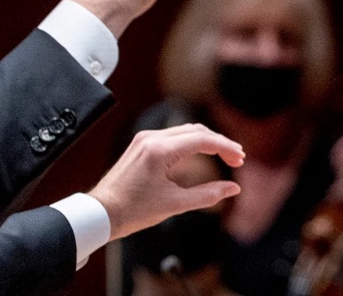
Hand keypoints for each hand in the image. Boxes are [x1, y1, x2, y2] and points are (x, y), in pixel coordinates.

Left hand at [88, 123, 243, 240]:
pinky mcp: (141, 145)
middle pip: (195, 131)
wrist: (102, 211)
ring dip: (206, 141)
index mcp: (159, 150)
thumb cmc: (133, 210)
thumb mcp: (175, 204)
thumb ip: (208, 195)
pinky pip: (171, 137)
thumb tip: (233, 188)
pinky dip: (190, 143)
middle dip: (219, 143)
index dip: (225, 148)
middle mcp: (151, 138)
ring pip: (184, 131)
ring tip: (224, 156)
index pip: (202, 139)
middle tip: (237, 158)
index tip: (240, 159)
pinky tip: (202, 153)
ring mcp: (144, 139)